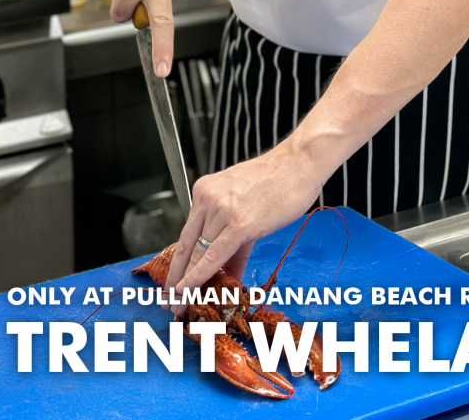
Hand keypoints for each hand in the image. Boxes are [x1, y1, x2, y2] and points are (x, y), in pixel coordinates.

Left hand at [164, 141, 324, 304]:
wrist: (299, 164)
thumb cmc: (278, 181)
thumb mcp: (246, 207)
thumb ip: (235, 241)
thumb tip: (229, 269)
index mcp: (206, 191)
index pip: (187, 234)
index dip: (178, 263)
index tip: (173, 283)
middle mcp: (207, 198)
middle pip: (186, 245)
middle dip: (176, 277)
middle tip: (169, 300)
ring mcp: (221, 210)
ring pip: (198, 253)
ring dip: (187, 283)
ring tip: (180, 304)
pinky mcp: (238, 224)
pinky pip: (213, 256)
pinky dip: (199, 276)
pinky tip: (190, 290)